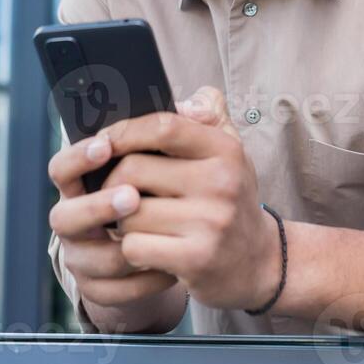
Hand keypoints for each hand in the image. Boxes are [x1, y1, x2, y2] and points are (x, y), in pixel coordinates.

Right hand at [48, 133, 178, 313]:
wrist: (178, 249)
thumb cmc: (169, 195)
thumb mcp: (176, 160)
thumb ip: (185, 127)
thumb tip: (195, 104)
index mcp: (85, 184)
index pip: (62, 168)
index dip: (78, 157)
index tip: (105, 145)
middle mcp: (75, 220)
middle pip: (64, 217)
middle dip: (97, 206)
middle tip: (132, 195)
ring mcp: (84, 257)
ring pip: (91, 258)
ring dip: (127, 246)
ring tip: (164, 233)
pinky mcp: (101, 290)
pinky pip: (114, 290)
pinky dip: (143, 280)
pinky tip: (169, 268)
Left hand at [100, 86, 283, 312]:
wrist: (260, 261)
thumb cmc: (231, 199)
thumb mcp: (230, 151)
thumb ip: (209, 115)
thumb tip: (183, 102)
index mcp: (225, 149)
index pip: (162, 127)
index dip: (124, 132)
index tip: (103, 142)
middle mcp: (221, 182)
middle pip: (133, 170)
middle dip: (113, 183)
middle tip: (116, 193)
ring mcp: (210, 222)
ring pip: (128, 212)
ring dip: (121, 220)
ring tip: (136, 222)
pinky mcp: (197, 259)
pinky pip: (135, 246)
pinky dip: (132, 248)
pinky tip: (148, 248)